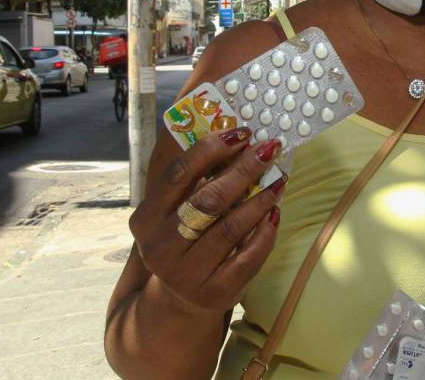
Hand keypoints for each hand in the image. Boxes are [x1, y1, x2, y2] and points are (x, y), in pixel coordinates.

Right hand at [128, 127, 283, 314]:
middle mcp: (161, 248)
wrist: (181, 297)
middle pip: (208, 199)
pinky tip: (275, 213)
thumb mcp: (173, 211)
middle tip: (269, 149)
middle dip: (243, 169)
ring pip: (231, 228)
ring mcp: (187, 274)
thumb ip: (191, 176)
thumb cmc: (182, 239)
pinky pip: (248, 257)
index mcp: (146, 220)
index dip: (210, 149)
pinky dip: (265, 232)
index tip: (242, 133)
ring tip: (279, 179)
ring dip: (260, 199)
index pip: (177, 175)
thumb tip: (224, 127)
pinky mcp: (215, 293)